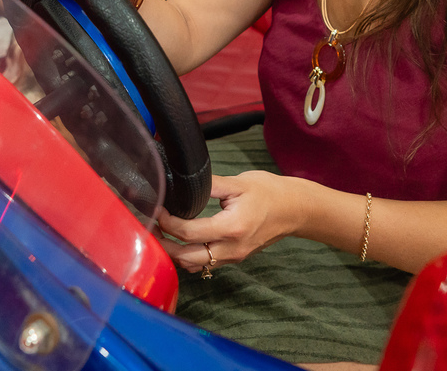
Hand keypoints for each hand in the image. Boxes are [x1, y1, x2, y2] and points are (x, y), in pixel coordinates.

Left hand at [157, 172, 302, 272]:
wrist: (295, 210)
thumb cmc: (270, 193)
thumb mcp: (239, 183)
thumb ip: (209, 185)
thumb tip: (181, 182)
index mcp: (231, 227)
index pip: (189, 232)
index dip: (168, 222)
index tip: (157, 209)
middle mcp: (231, 248)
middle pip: (187, 257)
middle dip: (164, 244)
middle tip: (150, 228)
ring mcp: (234, 256)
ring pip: (195, 264)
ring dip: (175, 253)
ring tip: (161, 235)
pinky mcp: (235, 257)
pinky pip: (206, 264)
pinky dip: (189, 257)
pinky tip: (180, 242)